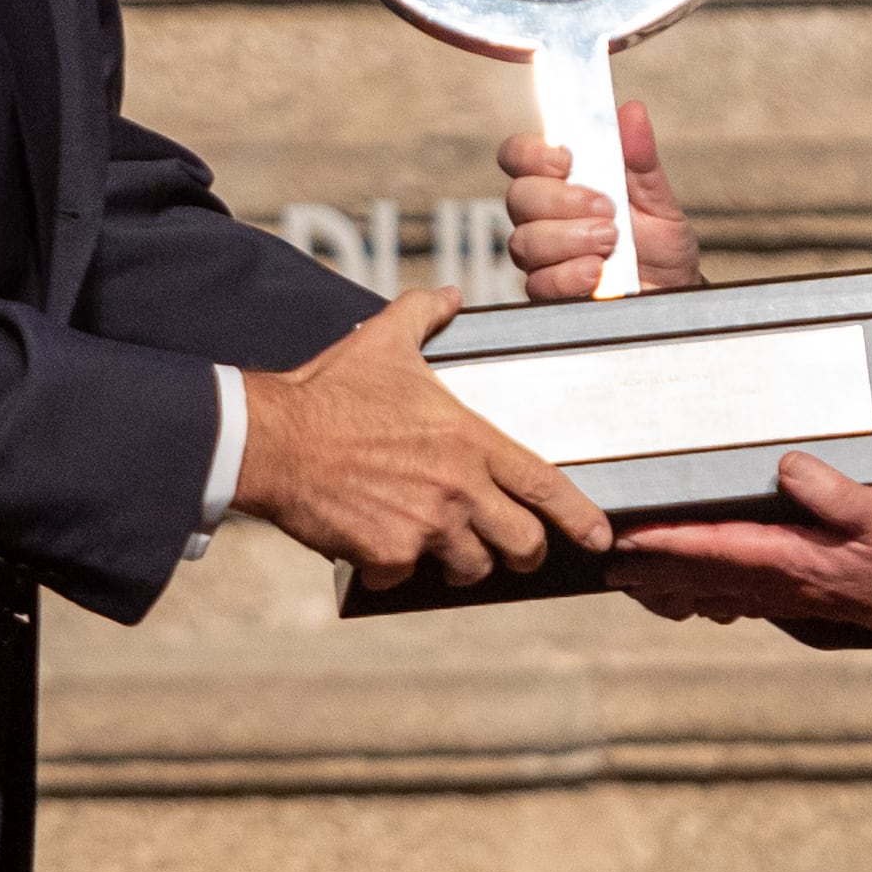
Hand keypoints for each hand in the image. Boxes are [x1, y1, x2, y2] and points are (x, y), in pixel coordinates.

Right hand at [235, 285, 612, 587]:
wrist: (272, 437)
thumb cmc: (329, 389)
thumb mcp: (383, 340)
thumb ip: (424, 315)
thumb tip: (449, 296)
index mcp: (468, 440)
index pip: (544, 485)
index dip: (580, 516)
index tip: (600, 536)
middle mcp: (457, 488)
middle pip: (522, 543)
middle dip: (524, 552)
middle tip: (512, 550)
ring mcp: (425, 526)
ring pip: (470, 567)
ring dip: (460, 563)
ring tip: (440, 547)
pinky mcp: (387, 554)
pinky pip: (405, 576)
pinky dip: (395, 567)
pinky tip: (377, 544)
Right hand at [500, 103, 702, 301]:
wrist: (671, 290)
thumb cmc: (659, 242)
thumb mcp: (657, 197)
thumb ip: (640, 158)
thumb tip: (632, 112)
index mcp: (562, 180)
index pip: (519, 155)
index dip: (532, 154)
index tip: (566, 160)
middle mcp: (543, 215)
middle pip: (519, 197)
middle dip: (563, 202)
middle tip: (607, 210)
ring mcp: (542, 254)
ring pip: (525, 241)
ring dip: (570, 239)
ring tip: (610, 242)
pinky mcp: (547, 290)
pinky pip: (538, 282)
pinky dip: (569, 275)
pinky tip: (596, 272)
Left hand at [613, 453, 871, 650]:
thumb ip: (832, 490)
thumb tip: (787, 465)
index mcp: (790, 558)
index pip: (712, 547)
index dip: (665, 542)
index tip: (626, 539)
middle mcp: (782, 582)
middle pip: (701, 578)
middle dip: (653, 572)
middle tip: (609, 570)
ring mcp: (792, 596)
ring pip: (718, 593)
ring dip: (675, 589)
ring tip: (638, 588)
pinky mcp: (807, 599)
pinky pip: (746, 599)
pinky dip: (713, 597)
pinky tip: (704, 599)